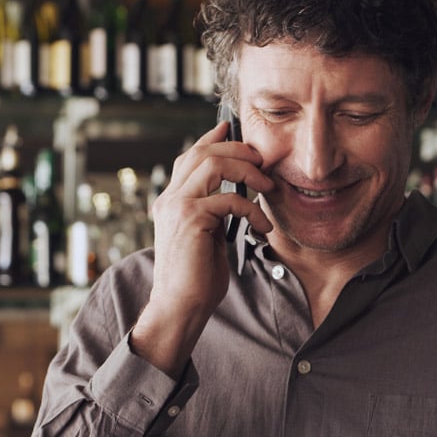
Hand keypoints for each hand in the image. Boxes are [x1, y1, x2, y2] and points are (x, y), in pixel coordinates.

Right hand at [131, 120, 274, 376]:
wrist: (180, 306)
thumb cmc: (196, 278)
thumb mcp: (207, 236)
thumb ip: (214, 212)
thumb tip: (237, 194)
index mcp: (171, 201)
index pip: (189, 157)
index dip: (211, 139)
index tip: (232, 130)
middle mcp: (170, 198)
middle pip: (201, 152)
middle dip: (237, 150)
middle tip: (262, 160)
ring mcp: (177, 206)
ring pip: (212, 164)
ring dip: (246, 170)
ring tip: (267, 184)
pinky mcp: (190, 218)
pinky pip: (229, 199)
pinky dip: (252, 209)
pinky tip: (262, 225)